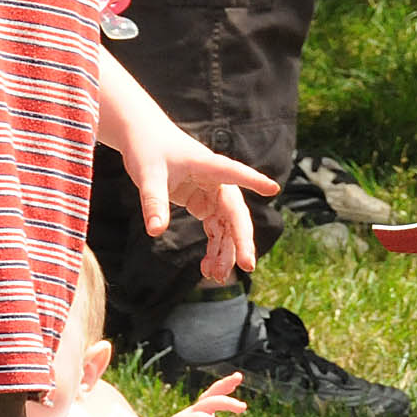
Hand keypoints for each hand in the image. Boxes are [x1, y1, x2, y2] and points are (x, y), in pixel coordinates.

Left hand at [112, 116, 276, 282]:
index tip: (273, 188)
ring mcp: (214, 195)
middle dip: (242, 241)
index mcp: (209, 166)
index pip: (234, 172)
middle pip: (236, 215)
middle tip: (247, 266)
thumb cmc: (147, 149)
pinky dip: (213, 250)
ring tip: (214, 277)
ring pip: (227, 229)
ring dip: (224, 253)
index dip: (253, 180)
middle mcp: (218, 183)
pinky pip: (215, 231)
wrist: (143, 139)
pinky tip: (206, 269)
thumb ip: (153, 202)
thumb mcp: (147, 175)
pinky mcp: (205, 204)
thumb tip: (155, 231)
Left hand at [149, 374, 244, 416]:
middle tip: (242, 407)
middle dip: (225, 402)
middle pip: (207, 401)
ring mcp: (196, 409)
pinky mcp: (202, 410)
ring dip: (224, 385)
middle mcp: (190, 413)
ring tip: (238, 377)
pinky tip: (235, 380)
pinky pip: (213, 395)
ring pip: (210, 393)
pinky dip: (224, 387)